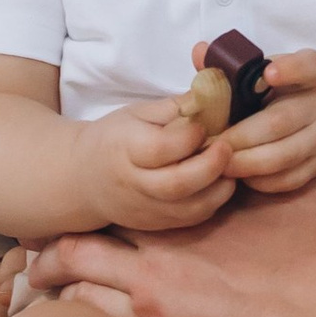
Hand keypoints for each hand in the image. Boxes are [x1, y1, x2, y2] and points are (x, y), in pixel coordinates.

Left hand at [27, 179, 315, 316]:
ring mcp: (154, 297)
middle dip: (53, 247)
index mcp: (189, 211)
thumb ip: (263, 174)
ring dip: (54, 286)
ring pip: (76, 284)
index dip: (96, 204)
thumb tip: (255, 155)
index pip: (124, 198)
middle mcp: (162, 249)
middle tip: (30, 253)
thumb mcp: (296, 194)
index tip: (76, 210)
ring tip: (34, 292)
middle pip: (83, 240)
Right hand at [83, 97, 236, 233]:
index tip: (204, 125)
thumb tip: (214, 91)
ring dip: (218, 188)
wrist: (86, 179)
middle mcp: (133, 184)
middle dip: (211, 166)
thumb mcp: (137, 113)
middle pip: (176, 184)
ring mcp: (145, 209)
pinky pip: (191, 219)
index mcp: (124, 149)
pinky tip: (218, 182)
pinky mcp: (156, 225)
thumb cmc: (116, 139)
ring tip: (229, 166)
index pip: (159, 148)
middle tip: (227, 146)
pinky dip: (212, 202)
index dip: (188, 137)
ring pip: (188, 209)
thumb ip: (175, 106)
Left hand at [225, 51, 315, 193]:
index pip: (308, 66)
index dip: (289, 69)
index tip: (267, 73)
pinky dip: (261, 180)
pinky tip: (239, 175)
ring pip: (285, 156)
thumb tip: (200, 52)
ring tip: (219, 163)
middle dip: (242, 136)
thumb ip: (233, 65)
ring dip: (247, 162)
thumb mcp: (268, 71)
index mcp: (311, 74)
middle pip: (281, 121)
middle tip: (212, 142)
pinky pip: (289, 179)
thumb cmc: (286, 91)